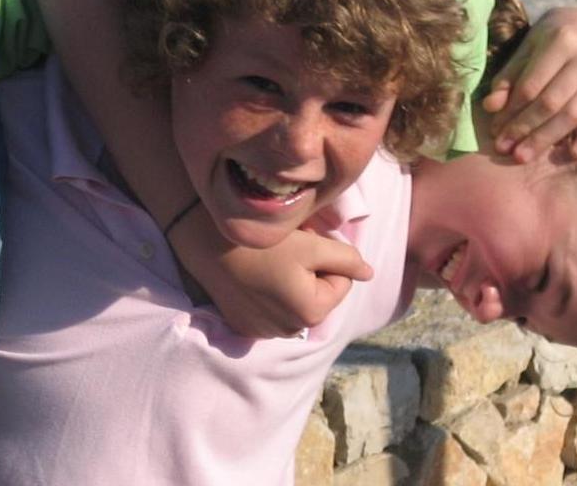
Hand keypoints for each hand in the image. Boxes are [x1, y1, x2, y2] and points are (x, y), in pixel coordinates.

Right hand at [171, 211, 373, 337]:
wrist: (207, 244)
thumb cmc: (263, 243)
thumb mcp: (313, 245)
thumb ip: (347, 259)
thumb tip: (369, 273)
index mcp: (313, 312)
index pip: (342, 282)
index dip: (328, 258)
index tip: (304, 243)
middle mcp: (291, 331)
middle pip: (318, 296)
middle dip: (311, 274)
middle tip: (287, 250)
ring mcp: (265, 332)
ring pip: (295, 305)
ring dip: (291, 285)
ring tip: (269, 263)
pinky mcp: (244, 328)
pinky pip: (270, 313)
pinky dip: (269, 297)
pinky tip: (254, 277)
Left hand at [481, 6, 576, 161]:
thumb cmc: (547, 40)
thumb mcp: (525, 51)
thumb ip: (508, 79)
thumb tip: (490, 107)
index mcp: (561, 40)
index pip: (530, 86)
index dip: (511, 112)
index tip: (495, 132)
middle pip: (552, 103)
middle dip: (525, 129)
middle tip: (505, 149)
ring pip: (574, 114)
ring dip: (547, 139)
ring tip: (524, 155)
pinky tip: (573, 154)